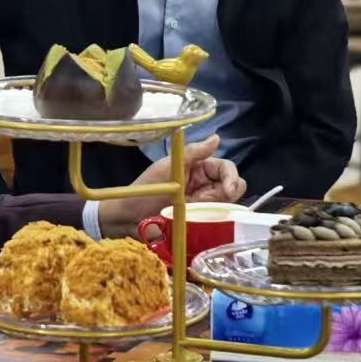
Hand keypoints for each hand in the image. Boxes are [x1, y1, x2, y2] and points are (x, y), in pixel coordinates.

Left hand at [98, 135, 245, 237]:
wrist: (127, 218)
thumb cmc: (144, 190)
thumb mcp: (167, 168)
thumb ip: (193, 153)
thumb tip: (217, 138)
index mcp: (198, 167)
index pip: (226, 168)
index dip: (231, 178)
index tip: (227, 191)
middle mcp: (204, 184)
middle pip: (232, 187)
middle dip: (226, 195)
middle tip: (204, 202)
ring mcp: (202, 204)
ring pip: (226, 206)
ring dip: (216, 210)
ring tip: (193, 211)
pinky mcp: (199, 221)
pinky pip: (216, 221)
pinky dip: (212, 222)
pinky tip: (200, 223)